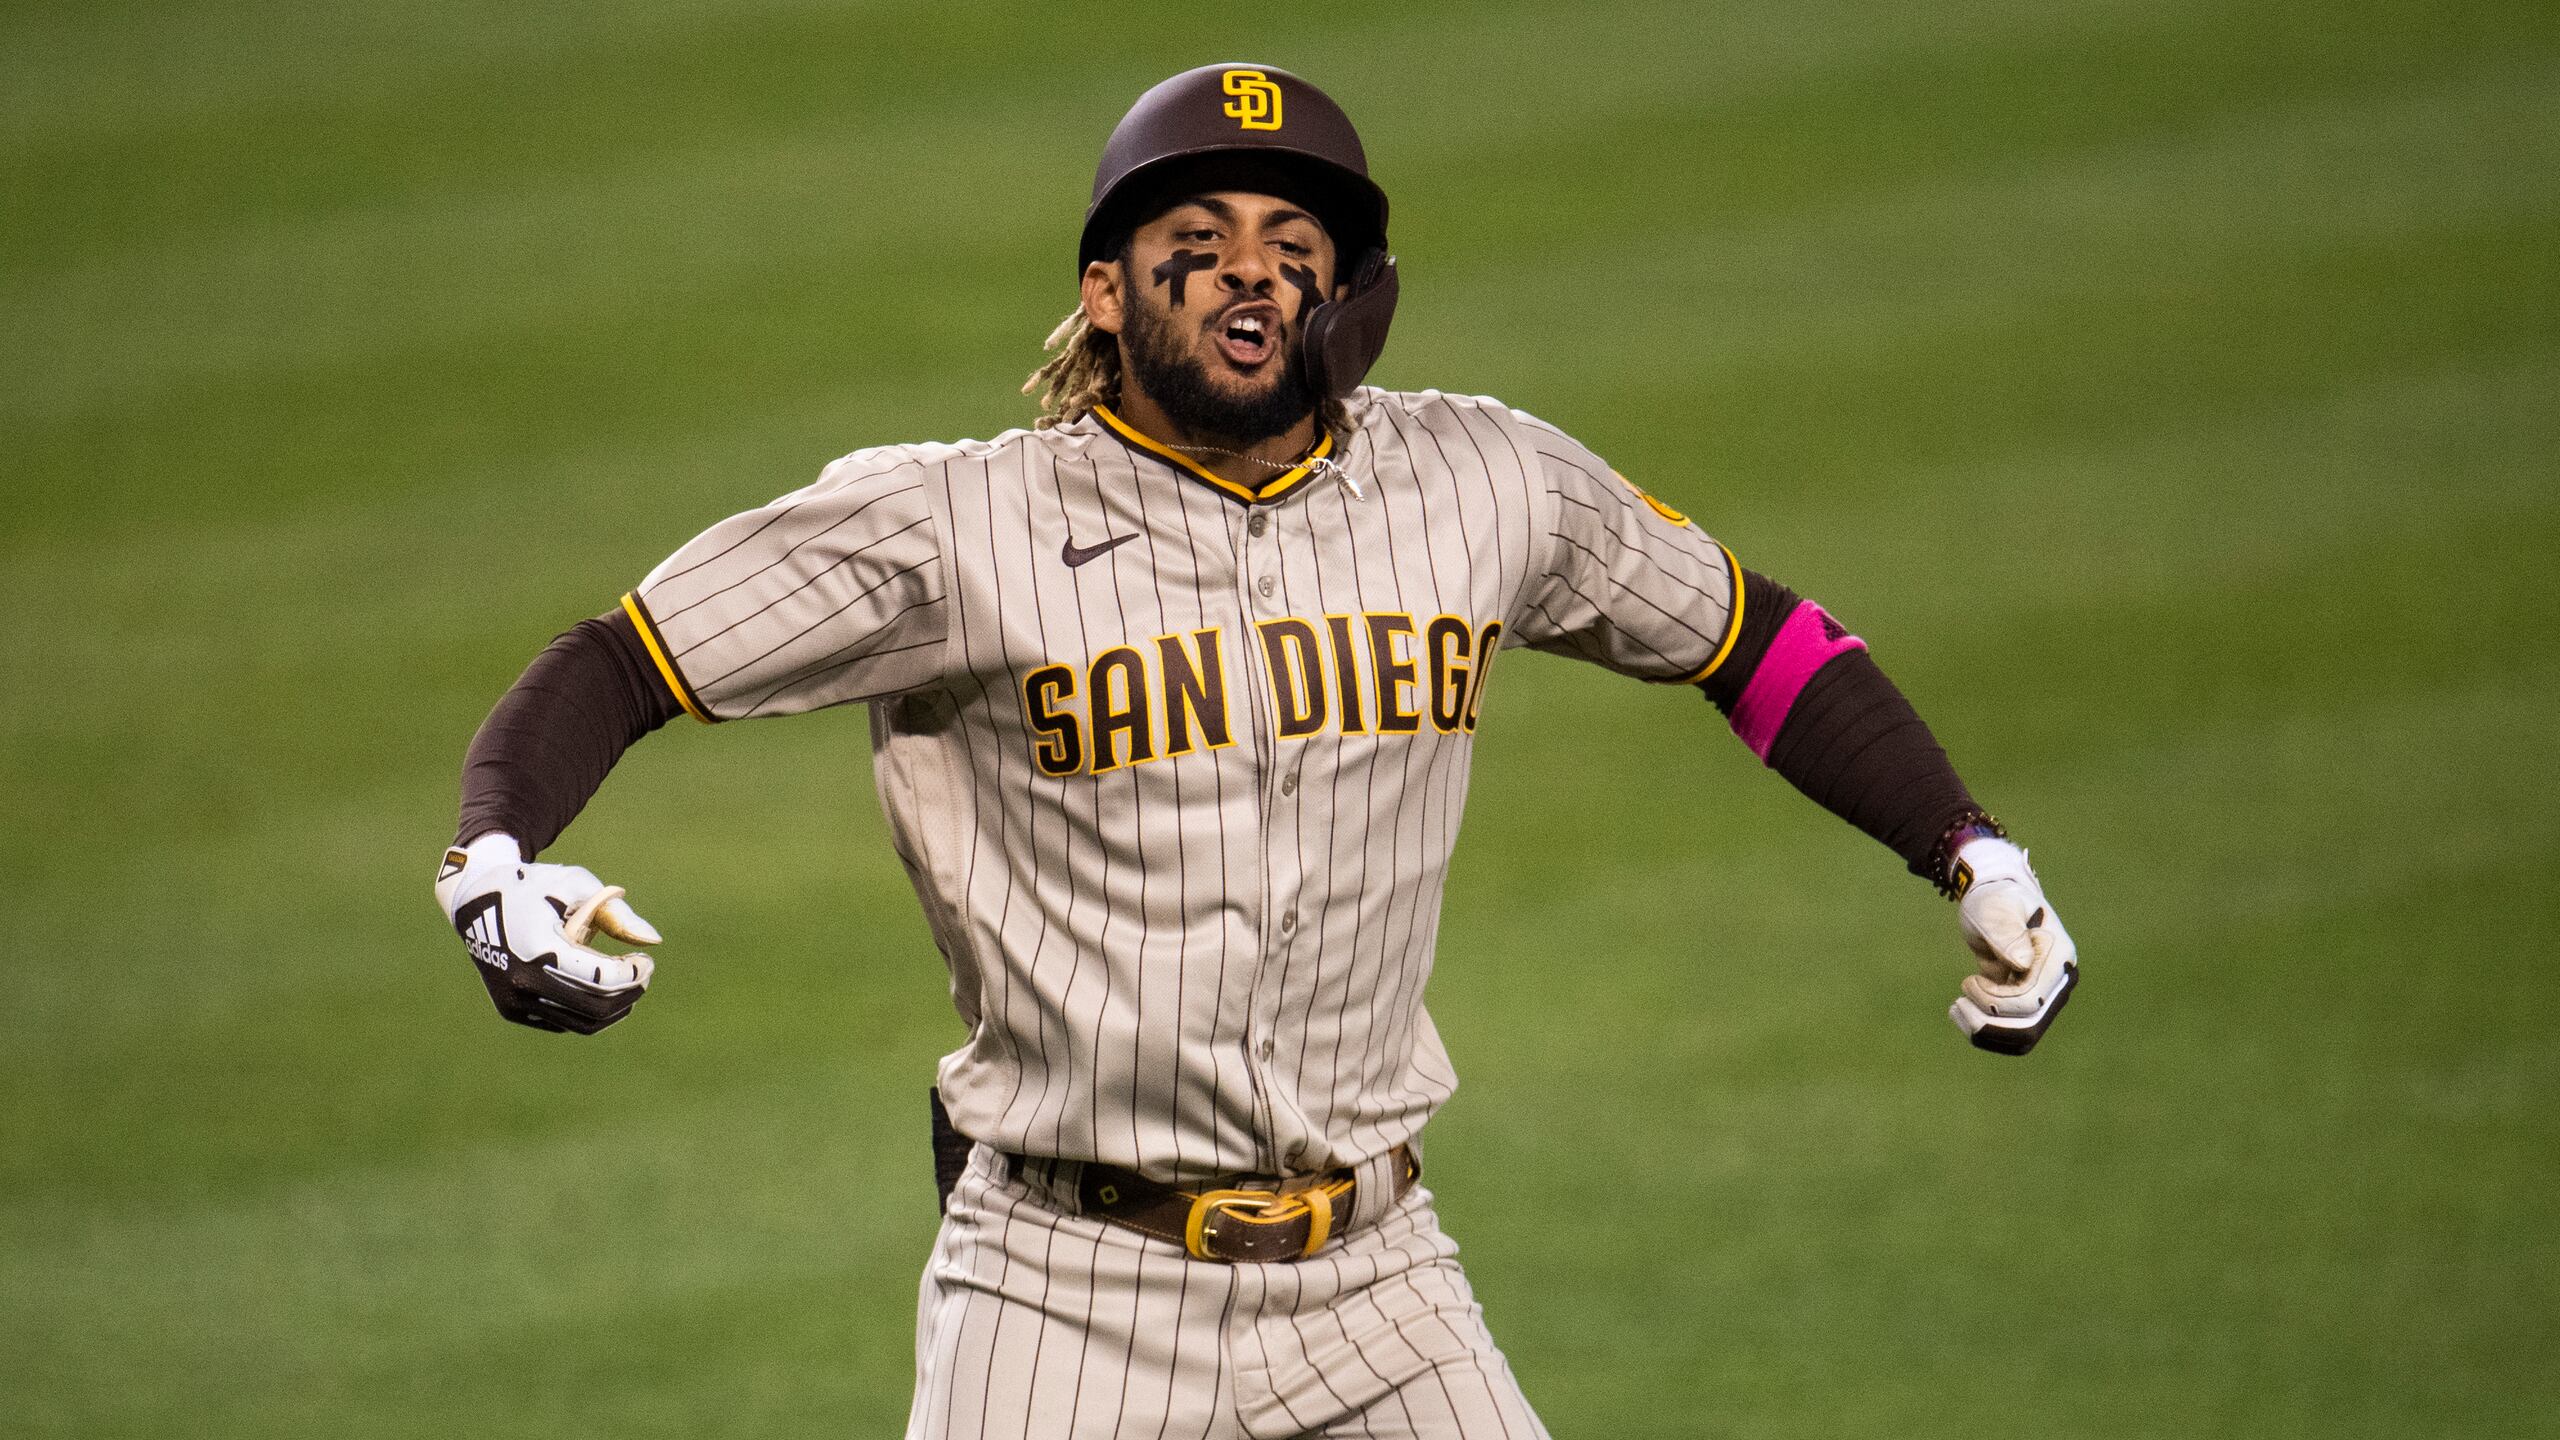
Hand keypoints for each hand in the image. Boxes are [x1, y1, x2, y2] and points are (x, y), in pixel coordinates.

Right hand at [433, 833, 662, 1033]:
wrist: (474, 899)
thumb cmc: (534, 886)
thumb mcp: (575, 886)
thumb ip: (615, 912)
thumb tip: (654, 940)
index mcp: (537, 950)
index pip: (599, 980)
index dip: (633, 975)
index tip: (647, 960)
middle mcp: (522, 983)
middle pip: (595, 1007)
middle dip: (629, 992)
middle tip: (643, 973)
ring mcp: (514, 1002)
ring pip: (581, 1023)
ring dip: (614, 1008)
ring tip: (628, 982)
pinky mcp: (512, 1010)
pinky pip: (562, 1021)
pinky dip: (588, 1010)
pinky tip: (599, 987)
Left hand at [1948, 837, 2077, 1054]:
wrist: (1994, 901)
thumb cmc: (1994, 899)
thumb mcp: (1994, 907)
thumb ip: (2006, 931)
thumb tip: (2022, 964)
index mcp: (2058, 957)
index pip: (2031, 1001)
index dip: (1995, 1002)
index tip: (1969, 981)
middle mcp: (2058, 981)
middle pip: (2029, 1028)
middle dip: (1989, 1024)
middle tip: (1957, 1005)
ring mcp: (2044, 994)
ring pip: (2021, 1037)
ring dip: (1985, 1032)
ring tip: (1957, 1009)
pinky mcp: (2027, 1003)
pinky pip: (2011, 1032)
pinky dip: (1984, 1030)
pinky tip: (1962, 1012)